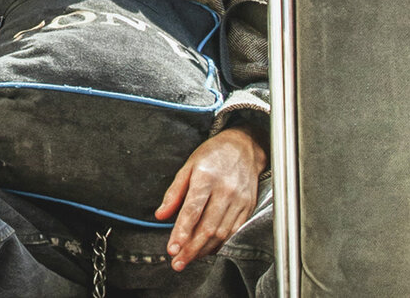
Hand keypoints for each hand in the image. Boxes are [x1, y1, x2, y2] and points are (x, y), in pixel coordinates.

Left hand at [155, 127, 267, 270]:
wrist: (244, 147)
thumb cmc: (212, 155)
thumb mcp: (187, 166)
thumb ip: (174, 192)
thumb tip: (161, 215)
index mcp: (206, 178)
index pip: (192, 210)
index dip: (182, 231)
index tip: (172, 248)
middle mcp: (225, 191)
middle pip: (207, 227)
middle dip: (191, 248)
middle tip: (177, 262)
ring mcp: (239, 201)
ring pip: (222, 233)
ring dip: (204, 250)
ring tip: (188, 258)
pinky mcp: (248, 208)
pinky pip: (234, 232)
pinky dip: (220, 244)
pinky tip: (207, 249)